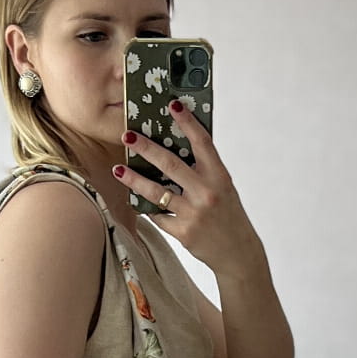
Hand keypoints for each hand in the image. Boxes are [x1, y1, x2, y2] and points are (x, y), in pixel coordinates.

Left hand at [113, 100, 261, 279]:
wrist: (238, 253)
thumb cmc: (228, 215)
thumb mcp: (223, 188)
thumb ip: (204, 170)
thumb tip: (178, 146)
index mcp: (220, 177)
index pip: (202, 143)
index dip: (187, 122)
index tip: (172, 104)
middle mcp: (207, 193)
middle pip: (171, 164)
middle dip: (146, 148)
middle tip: (128, 135)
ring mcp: (194, 213)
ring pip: (156, 191)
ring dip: (134, 179)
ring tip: (119, 168)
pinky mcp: (183, 231)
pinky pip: (158, 215)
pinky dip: (148, 208)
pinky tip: (138, 201)